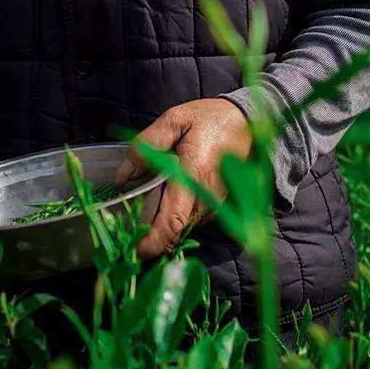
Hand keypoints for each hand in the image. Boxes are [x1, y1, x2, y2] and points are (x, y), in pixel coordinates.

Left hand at [114, 98, 251, 258]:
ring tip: (142, 206)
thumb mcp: (173, 120)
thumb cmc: (210, 119)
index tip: (133, 249)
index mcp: (193, 175)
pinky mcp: (218, 206)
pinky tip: (163, 198)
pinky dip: (175, 216)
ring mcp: (215, 204)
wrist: (247, 121)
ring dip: (162, 224)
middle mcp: (207, 197)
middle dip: (150, 233)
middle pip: (174, 230)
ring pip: (182, 226)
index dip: (152, 242)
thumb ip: (145, 146)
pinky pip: (192, 219)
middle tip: (126, 225)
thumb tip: (122, 177)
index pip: (172, 222)